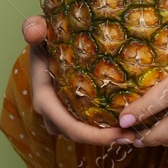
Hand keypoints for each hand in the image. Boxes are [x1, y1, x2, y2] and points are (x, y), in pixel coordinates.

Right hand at [20, 16, 126, 146]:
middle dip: (104, 139)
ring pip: (84, 132)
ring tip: (135, 134)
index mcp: (44, 97)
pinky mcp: (72, 108)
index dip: (92, 135)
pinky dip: (104, 127)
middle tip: (134, 137)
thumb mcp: (39, 29)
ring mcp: (61, 112)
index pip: (68, 125)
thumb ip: (33, 27)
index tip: (119, 132)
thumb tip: (34, 30)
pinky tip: (128, 124)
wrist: (46, 39)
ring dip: (106, 136)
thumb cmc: (44, 35)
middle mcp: (52, 110)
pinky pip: (87, 124)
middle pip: (78, 134)